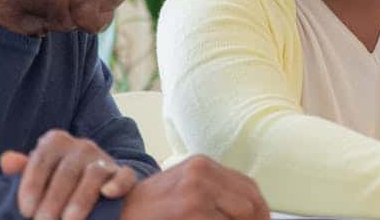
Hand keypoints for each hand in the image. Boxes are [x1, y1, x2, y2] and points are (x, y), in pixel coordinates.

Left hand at [0, 128, 138, 219]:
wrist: (94, 184)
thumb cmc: (56, 181)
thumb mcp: (38, 174)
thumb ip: (23, 169)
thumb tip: (6, 160)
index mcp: (56, 142)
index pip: (41, 161)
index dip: (31, 187)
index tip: (25, 211)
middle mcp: (82, 146)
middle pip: (66, 172)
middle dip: (53, 200)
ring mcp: (104, 158)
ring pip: (94, 174)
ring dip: (80, 199)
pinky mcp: (124, 174)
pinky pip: (125, 176)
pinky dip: (118, 184)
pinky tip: (108, 194)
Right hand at [119, 155, 268, 219]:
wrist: (118, 213)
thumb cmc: (151, 208)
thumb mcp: (184, 187)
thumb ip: (215, 192)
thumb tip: (252, 211)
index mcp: (203, 164)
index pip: (248, 187)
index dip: (261, 210)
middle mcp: (202, 173)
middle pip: (250, 204)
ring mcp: (197, 194)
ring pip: (240, 218)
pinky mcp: (192, 213)